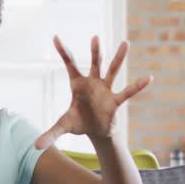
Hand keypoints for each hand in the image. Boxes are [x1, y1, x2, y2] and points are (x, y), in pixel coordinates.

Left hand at [35, 35, 152, 149]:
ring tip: (125, 43)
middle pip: (94, 63)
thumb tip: (35, 146)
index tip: (55, 37)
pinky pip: (127, 92)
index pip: (70, 64)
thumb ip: (50, 134)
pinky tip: (148, 78)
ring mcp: (105, 89)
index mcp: (78, 84)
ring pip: (113, 70)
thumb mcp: (63, 127)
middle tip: (95, 37)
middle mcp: (93, 83)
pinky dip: (137, 86)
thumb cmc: (79, 123)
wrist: (95, 131)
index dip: (63, 51)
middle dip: (95, 51)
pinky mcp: (115, 100)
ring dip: (118, 58)